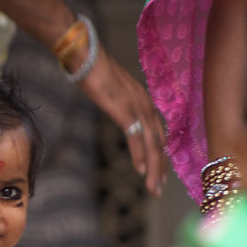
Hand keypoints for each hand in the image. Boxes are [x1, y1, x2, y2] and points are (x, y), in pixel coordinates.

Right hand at [79, 47, 167, 195]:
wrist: (85, 56)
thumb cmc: (93, 71)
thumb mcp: (111, 91)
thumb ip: (119, 103)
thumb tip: (118, 111)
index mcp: (143, 100)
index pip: (158, 133)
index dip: (160, 155)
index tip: (159, 173)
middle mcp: (145, 104)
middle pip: (158, 142)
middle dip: (161, 169)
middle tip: (158, 190)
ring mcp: (136, 107)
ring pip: (151, 143)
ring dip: (154, 168)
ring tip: (152, 188)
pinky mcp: (124, 109)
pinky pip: (136, 137)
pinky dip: (140, 155)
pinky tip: (141, 169)